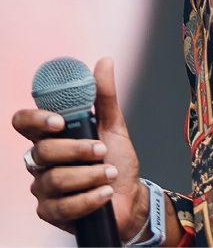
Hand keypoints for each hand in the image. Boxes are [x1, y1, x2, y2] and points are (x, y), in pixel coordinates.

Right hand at [12, 57, 149, 241]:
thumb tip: (104, 61)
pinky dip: (89, 199)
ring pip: (54, 180)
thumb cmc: (116, 158)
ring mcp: (43, 187)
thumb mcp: (113, 124)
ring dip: (89, 176)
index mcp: (52, 135)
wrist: (128, 196)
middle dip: (77, 150)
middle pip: (42, 151)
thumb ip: (104, 96)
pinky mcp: (50, 212)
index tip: (60, 121)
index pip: (24, 123)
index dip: (35, 119)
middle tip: (102, 150)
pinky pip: (63, 207)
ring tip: (110, 174)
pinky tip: (105, 193)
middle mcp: (41, 160)